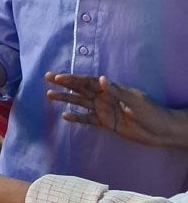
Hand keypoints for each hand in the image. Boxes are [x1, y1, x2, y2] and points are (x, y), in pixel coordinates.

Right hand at [46, 73, 187, 148]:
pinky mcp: (104, 123)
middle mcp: (103, 97)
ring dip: (65, 99)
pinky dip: (76, 117)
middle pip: (80, 89)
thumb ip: (116, 91)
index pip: (87, 81)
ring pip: (80, 103)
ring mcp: (103, 110)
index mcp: (110, 88)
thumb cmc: (151, 111)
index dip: (72, 79)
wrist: (161, 131)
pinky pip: (87, 119)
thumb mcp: (134, 99)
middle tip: (48, 79)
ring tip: (50, 95)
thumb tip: (100, 79)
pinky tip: (65, 116)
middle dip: (64, 84)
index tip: (58, 77)